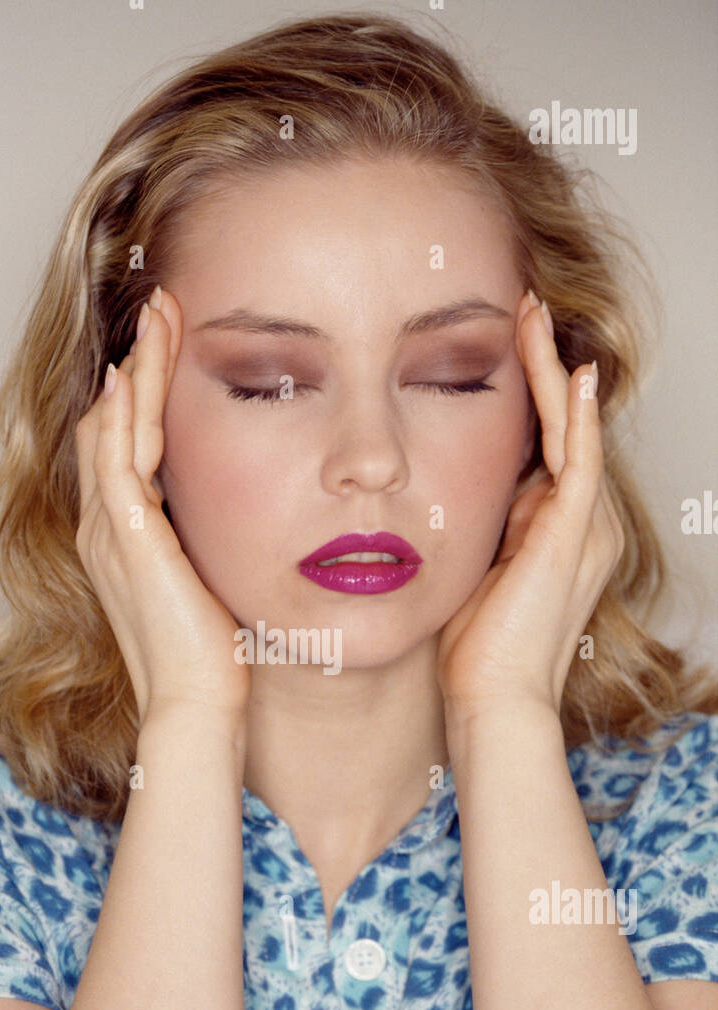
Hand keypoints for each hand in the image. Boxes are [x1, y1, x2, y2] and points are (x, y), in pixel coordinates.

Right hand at [74, 288, 250, 729]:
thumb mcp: (212, 583)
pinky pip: (121, 454)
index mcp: (127, 538)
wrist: (198, 704)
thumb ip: (216, 543)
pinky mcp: (127, 536)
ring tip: (159, 313)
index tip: (170, 346)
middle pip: (111, 421)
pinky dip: (131, 406)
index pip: (125, 445)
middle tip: (161, 307)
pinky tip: (143, 366)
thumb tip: (259, 513)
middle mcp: (107, 528)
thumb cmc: (215, 656)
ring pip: (113, 424)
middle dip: (137, 362)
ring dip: (137, 365)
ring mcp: (111, 531)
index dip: (143, 391)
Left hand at [436, 289, 624, 724]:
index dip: (526, 391)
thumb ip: (466, 529)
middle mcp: (580, 523)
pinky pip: (582, 457)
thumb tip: (428, 495)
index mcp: (554, 530)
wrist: (491, 701)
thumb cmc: (470, 651)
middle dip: (543, 364)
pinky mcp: (573, 534)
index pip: (545, 442)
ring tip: (531, 315)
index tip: (497, 343)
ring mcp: (583, 527)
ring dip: (553, 369)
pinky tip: (569, 370)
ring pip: (574, 427)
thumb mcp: (467, 570)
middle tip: (520, 306)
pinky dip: (575, 412)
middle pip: (566, 422)